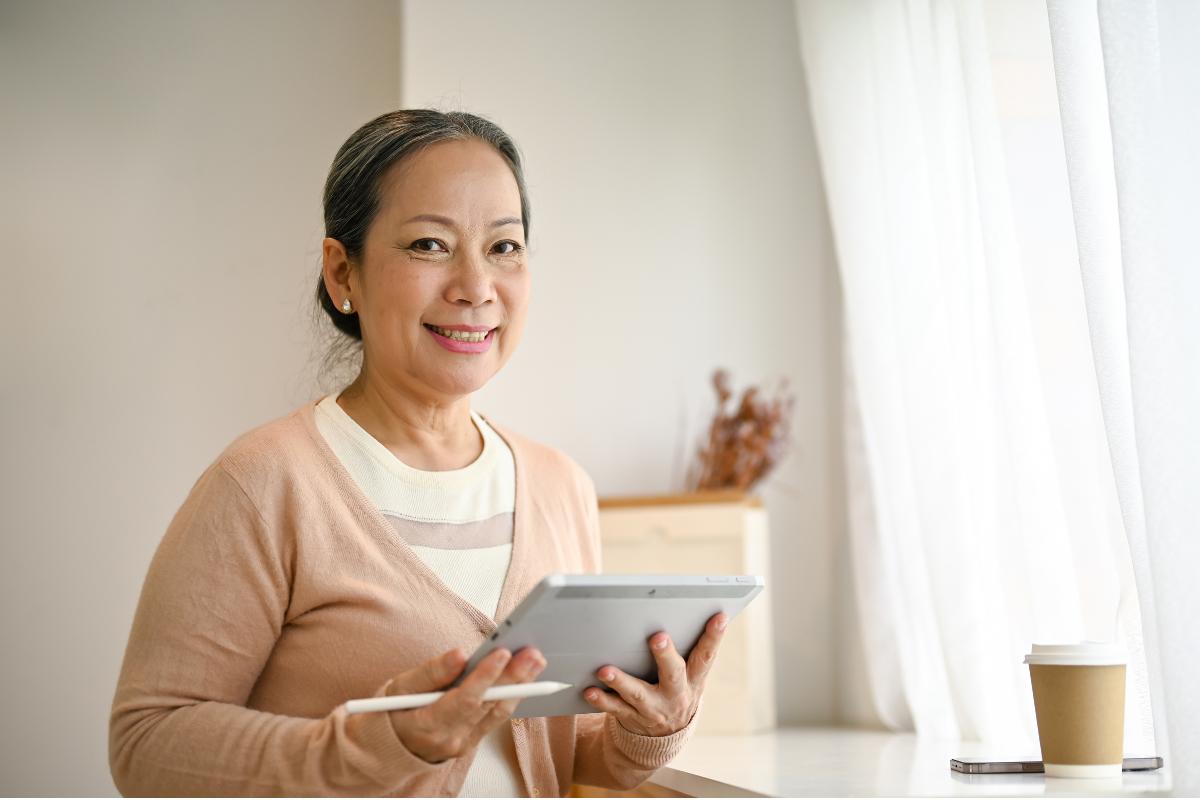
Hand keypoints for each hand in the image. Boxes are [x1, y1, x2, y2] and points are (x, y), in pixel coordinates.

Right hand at [384, 645, 545, 763]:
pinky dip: (511, 696)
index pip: (464, 701)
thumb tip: (460, 655)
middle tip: (532, 655)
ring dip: (520, 686)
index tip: (502, 653)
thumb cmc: (393, 712)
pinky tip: (523, 678)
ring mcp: (464, 743)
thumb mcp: (400, 687)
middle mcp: (450, 739)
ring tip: (535, 661)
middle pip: (487, 705)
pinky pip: (495, 717)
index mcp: (428, 725)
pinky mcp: (473, 741)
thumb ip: (431, 672)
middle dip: (513, 678)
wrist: (390, 745)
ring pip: (497, 712)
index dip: (485, 677)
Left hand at [582, 612, 727, 736]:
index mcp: (694, 680)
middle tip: (658, 637)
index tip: (719, 616)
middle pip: (673, 674)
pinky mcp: (633, 717)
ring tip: (605, 669)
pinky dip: (602, 699)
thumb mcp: (690, 676)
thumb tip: (681, 609)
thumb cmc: (676, 688)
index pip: (707, 656)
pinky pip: (615, 708)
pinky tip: (589, 689)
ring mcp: (654, 708)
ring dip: (621, 681)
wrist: (665, 736)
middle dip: (665, 656)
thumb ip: (688, 650)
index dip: (714, 637)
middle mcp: (676, 695)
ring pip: (638, 693)